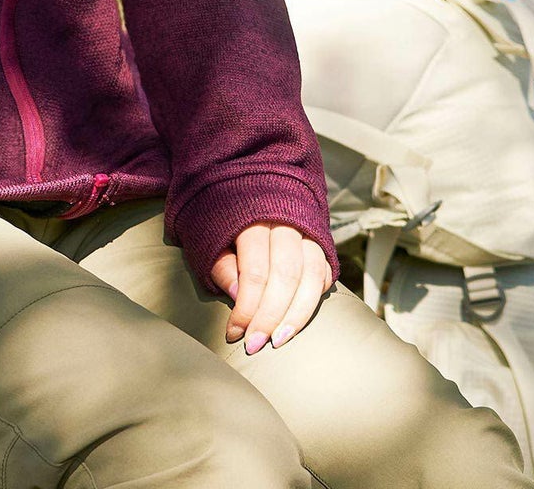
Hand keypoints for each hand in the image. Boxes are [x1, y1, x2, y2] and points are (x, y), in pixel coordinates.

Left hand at [208, 221, 332, 354]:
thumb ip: (223, 265)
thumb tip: (239, 297)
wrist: (245, 188)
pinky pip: (324, 271)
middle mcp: (285, 222)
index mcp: (252, 217)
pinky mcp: (319, 240)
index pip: (255, 271)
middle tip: (255, 344)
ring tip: (280, 339)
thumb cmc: (221, 220)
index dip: (247, 308)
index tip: (235, 333)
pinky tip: (298, 315)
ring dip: (298, 314)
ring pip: (312, 275)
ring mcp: (306, 230)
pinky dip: (314, 296)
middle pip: (286, 275)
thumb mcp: (209, 238)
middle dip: (271, 316)